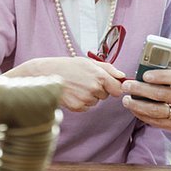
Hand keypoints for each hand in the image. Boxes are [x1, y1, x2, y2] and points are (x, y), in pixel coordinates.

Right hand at [7, 57, 124, 111]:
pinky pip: (86, 107)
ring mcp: (86, 99)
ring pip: (96, 101)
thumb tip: (122, 76)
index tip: (110, 85)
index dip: (114, 87)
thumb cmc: (69, 66)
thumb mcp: (89, 62)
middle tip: (86, 81)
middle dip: (100, 90)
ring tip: (78, 86)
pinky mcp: (77, 107)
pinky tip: (73, 93)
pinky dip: (82, 101)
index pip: (118, 89)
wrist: (47, 75)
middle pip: (106, 96)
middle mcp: (94, 89)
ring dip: (90, 96)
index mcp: (100, 76)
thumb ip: (109, 69)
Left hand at [121, 69, 170, 135]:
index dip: (159, 76)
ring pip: (157, 111)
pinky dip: (144, 117)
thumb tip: (149, 73)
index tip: (145, 74)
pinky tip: (136, 111)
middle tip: (126, 86)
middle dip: (140, 90)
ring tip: (127, 100)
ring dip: (138, 105)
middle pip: (161, 94)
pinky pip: (158, 122)